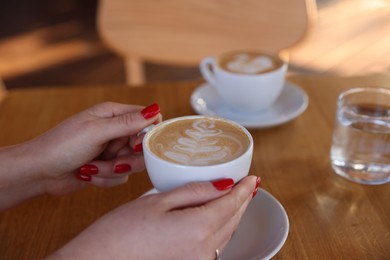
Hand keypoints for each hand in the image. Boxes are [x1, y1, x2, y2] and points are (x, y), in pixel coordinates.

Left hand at [24, 102, 160, 194]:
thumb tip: (155, 109)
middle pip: (143, 146)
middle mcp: (115, 131)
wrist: (39, 172)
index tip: (134, 145)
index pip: (147, 120)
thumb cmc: (61, 146)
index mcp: (113, 115)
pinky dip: (105, 179)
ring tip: (91, 168)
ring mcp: (112, 150)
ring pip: (133, 164)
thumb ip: (128, 123)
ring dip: (112, 170)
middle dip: (128, 159)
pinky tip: (88, 174)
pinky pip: (121, 177)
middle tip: (114, 162)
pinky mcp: (108, 168)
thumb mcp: (96, 131)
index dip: (146, 135)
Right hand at [50, 176, 260, 259]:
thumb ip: (194, 192)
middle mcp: (203, 249)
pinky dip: (221, 227)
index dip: (243, 189)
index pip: (231, 204)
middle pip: (233, 220)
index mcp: (197, 228)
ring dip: (233, 214)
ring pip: (226, 233)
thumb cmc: (121, 231)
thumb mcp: (157, 201)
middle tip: (247, 184)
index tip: (252, 178)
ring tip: (236, 197)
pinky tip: (217, 216)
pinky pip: (214, 245)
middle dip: (242, 200)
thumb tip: (222, 184)